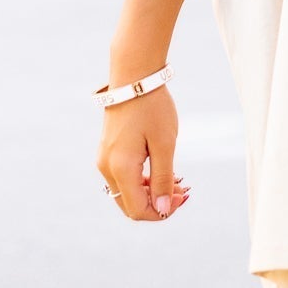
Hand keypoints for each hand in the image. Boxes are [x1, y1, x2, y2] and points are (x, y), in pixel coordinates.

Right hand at [96, 87, 189, 222]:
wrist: (134, 76)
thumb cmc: (152, 107)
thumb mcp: (165, 144)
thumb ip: (163, 179)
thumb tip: (162, 209)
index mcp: (120, 168)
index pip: (138, 210)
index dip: (161, 212)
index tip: (182, 196)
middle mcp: (106, 168)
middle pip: (130, 205)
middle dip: (157, 203)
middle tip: (182, 190)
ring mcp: (105, 159)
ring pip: (127, 192)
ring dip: (151, 192)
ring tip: (177, 179)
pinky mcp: (108, 150)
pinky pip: (124, 177)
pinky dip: (142, 180)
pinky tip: (162, 170)